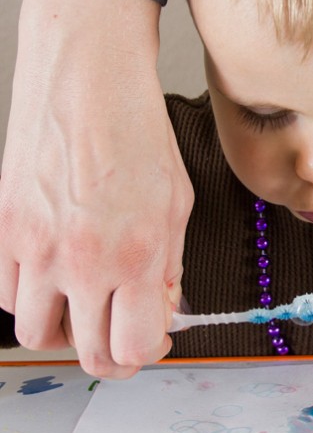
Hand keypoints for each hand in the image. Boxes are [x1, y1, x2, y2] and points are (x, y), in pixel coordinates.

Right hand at [0, 0, 193, 377]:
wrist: (86, 77)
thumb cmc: (137, 131)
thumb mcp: (176, 205)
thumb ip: (168, 270)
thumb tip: (160, 313)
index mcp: (136, 256)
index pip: (132, 350)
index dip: (146, 353)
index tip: (151, 338)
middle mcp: (81, 261)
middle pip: (87, 356)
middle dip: (110, 353)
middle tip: (120, 331)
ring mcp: (36, 248)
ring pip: (38, 335)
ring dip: (66, 328)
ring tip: (84, 302)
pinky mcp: (5, 229)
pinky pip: (8, 294)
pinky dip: (33, 297)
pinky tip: (54, 274)